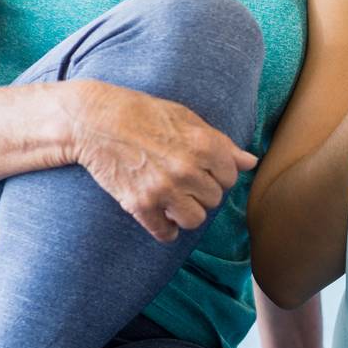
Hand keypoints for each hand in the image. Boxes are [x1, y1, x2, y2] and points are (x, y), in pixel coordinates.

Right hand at [69, 80, 257, 241]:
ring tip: (176, 200)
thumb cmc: (145, 114)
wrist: (96, 120)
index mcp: (203, 145)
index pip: (231, 176)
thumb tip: (250, 162)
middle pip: (214, 199)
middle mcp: (187, 169)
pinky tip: (161, 216)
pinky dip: (166, 229)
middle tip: (185, 181)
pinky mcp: (139, 204)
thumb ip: (222, 144)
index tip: (205, 169)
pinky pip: (165, 233)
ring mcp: (163, 189)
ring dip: (187, 212)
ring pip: (195, 219)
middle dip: (202, 192)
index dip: (218, 174)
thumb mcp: (189, 119)